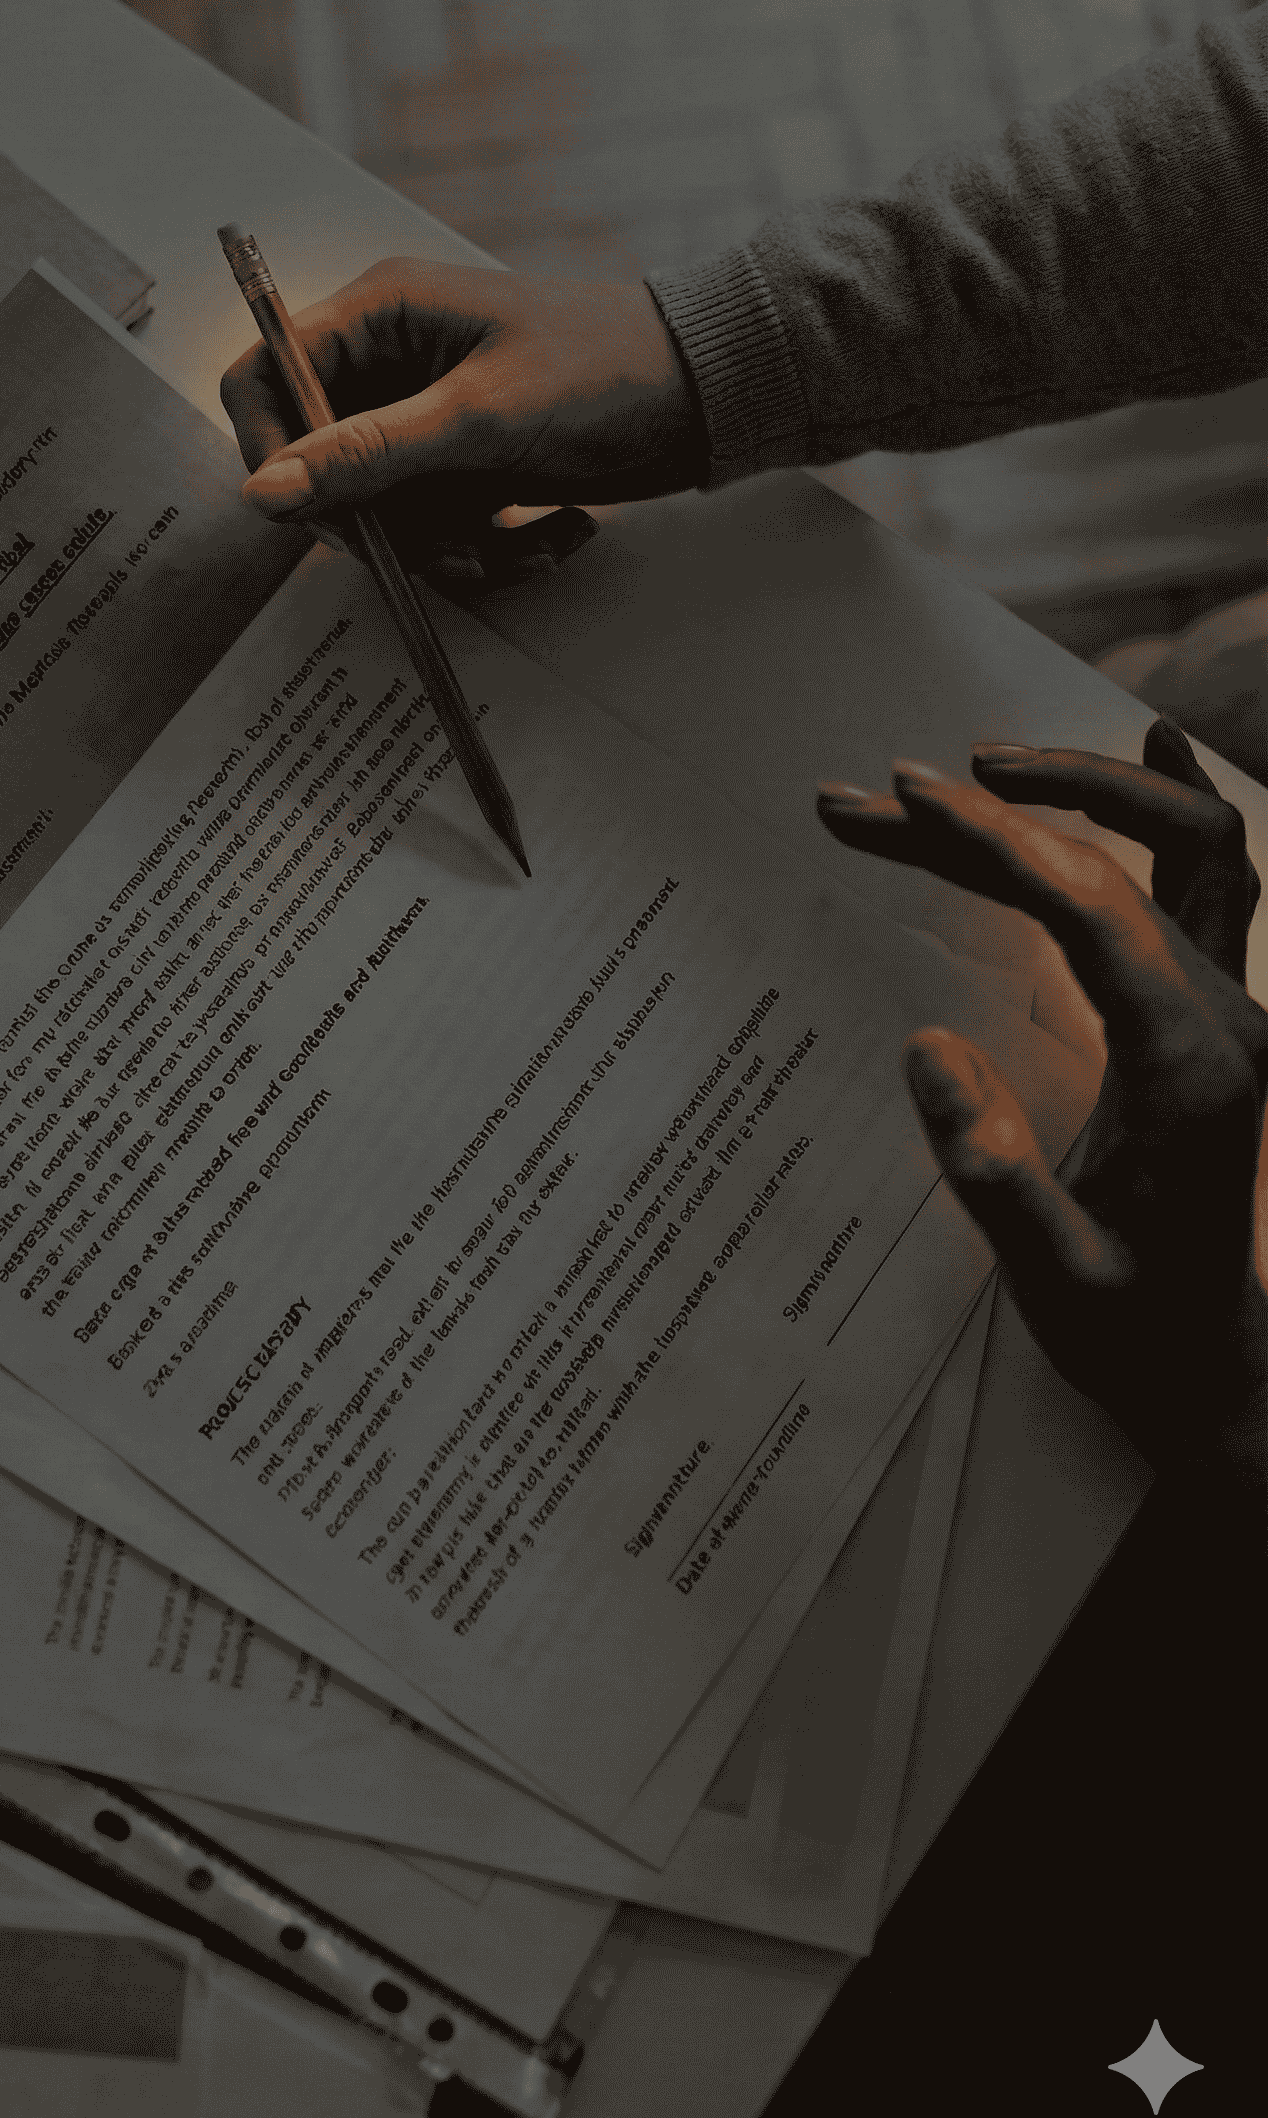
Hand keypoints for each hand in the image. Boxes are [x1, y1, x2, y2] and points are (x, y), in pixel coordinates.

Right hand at [218, 259, 703, 582]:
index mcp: (380, 314)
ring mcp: (428, 421)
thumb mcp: (479, 419)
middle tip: (438, 538)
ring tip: (514, 539)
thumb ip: (366, 457)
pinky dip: (485, 550)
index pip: (264, 378)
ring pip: (381, 514)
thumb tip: (265, 495)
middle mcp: (392, 363)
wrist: (709, 399)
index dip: (272, 451)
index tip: (315, 512)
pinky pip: (435, 530)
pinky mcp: (466, 467)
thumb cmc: (605, 373)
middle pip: (319, 465)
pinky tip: (551, 533)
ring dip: (444, 548)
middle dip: (380, 522)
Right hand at [816, 719, 1266, 1495]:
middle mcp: (1230, 1021)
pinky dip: (1171, 809)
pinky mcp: (1218, 1019)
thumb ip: (996, 1179)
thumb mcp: (1057, 1286)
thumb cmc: (1139, 1340)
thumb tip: (926, 1047)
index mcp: (1194, 1072)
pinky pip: (1220, 880)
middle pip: (1119, 860)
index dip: (996, 840)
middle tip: (884, 795)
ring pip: (1189, 846)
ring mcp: (1235, 1012)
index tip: (907, 798)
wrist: (1230, 1379)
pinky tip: (1153, 739)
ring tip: (977, 769)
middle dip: (997, 813)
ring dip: (1086, 791)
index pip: (1093, 908)